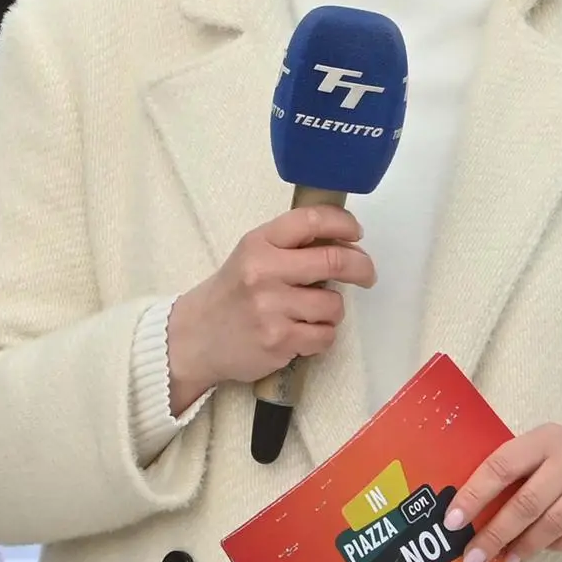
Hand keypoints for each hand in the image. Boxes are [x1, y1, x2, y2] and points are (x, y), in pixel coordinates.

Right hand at [165, 207, 374, 413]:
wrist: (195, 337)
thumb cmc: (232, 294)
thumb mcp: (250, 256)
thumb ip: (289, 246)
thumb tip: (344, 241)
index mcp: (258, 243)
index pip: (311, 220)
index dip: (344, 223)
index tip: (356, 233)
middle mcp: (264, 271)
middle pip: (335, 261)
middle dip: (361, 267)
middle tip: (366, 274)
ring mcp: (272, 308)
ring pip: (334, 305)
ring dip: (332, 311)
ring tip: (310, 314)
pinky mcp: (279, 340)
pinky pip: (325, 336)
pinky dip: (321, 337)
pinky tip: (300, 335)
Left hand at [445, 421, 561, 561]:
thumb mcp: (543, 447)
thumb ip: (514, 469)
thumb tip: (468, 509)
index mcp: (545, 438)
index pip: (502, 466)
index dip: (474, 495)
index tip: (453, 521)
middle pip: (528, 502)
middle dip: (496, 533)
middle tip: (473, 556)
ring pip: (555, 523)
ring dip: (524, 546)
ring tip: (504, 558)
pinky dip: (556, 546)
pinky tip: (540, 551)